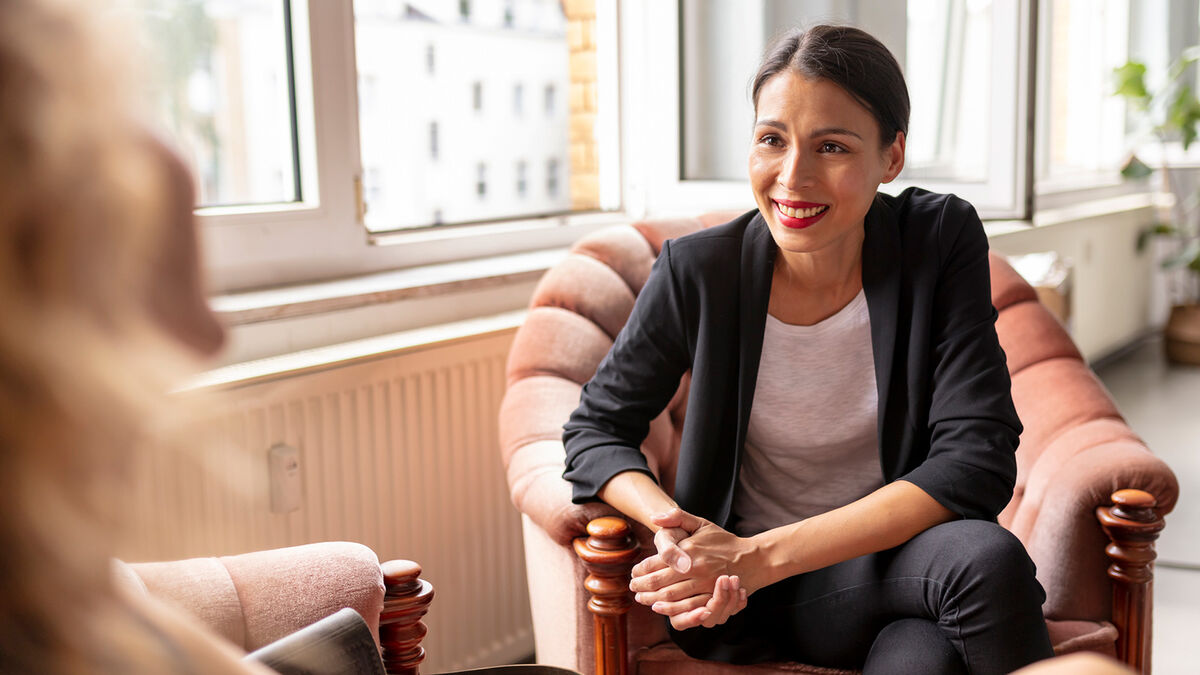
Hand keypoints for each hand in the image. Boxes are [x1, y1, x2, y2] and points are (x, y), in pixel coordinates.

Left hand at [631, 509, 757, 629]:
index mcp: (689, 549)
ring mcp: (704, 584)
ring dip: (652, 599)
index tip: (633, 572)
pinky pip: (687, 607)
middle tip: (633, 588)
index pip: (657, 562)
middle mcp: (695, 568)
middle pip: (659, 582)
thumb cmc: (723, 541)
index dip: (641, 569)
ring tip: (642, 599)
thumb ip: (677, 517)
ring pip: (670, 597)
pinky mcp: (711, 597)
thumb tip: (654, 518)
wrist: (752, 559)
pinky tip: (661, 608)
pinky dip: (671, 609)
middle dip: (642, 586)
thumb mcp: (701, 524)